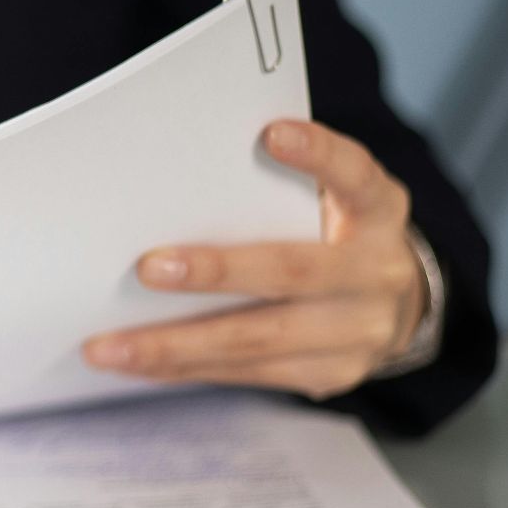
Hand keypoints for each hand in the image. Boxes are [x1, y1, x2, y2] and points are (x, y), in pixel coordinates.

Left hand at [81, 120, 426, 399]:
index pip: (355, 174)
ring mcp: (359, 331)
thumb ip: (278, 183)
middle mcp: (377, 271)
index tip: (272, 134)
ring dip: (175, 343)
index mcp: (378, 209)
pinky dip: (184, 367)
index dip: (318, 155)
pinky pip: (246, 373)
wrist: (397, 302)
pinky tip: (137, 362)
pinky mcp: (331, 373)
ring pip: (258, 339)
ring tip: (110, 346)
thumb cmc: (334, 230)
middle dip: (215, 272)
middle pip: (291, 270)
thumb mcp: (330, 195)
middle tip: (146, 268)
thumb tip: (177, 174)